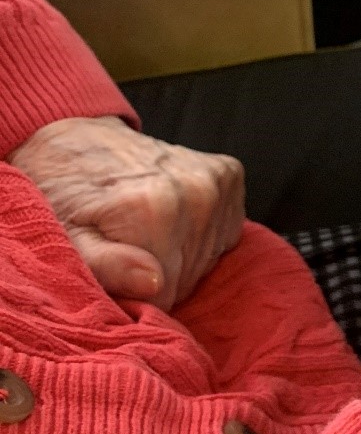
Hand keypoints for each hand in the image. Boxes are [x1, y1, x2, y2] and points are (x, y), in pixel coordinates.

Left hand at [8, 117, 244, 309]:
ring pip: (206, 260)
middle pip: (187, 278)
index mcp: (154, 209)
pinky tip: (171, 218)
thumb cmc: (57, 194)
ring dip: (177, 257)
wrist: (74, 138)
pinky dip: (199, 234)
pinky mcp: (230, 175)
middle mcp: (197, 192)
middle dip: (155, 275)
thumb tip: (153, 284)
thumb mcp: (63, 238)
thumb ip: (104, 266)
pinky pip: (226, 234)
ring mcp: (218, 182)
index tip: (108, 269)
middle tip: (121, 248)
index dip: (131, 293)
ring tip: (143, 231)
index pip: (163, 294)